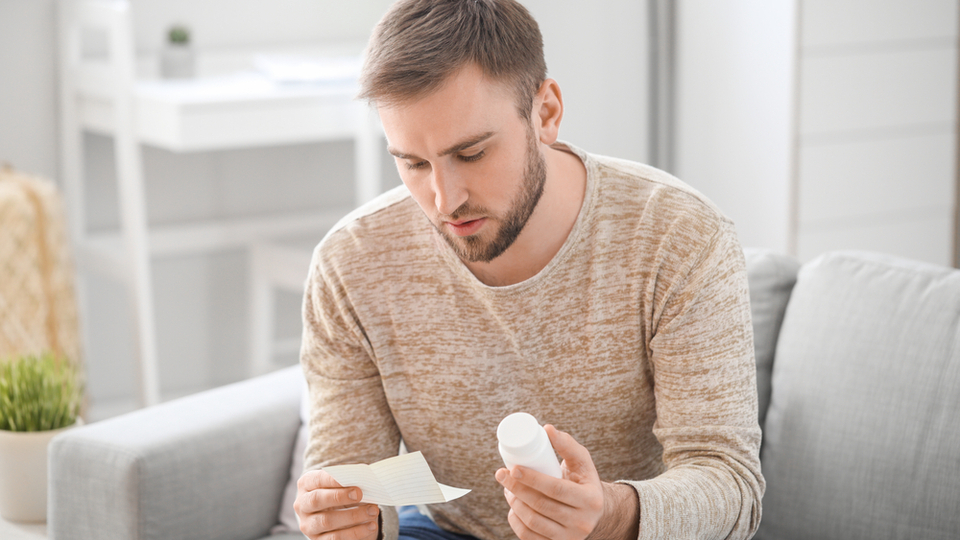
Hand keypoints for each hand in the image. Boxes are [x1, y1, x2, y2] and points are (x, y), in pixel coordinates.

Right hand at [294, 469, 380, 539]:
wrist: (335, 514)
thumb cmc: (339, 493)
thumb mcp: (340, 485)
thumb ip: (348, 481)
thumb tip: (365, 481)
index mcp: (306, 485)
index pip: (316, 480)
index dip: (333, 479)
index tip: (351, 480)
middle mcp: (302, 505)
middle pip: (317, 500)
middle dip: (339, 496)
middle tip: (360, 494)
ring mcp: (308, 524)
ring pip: (327, 521)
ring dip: (353, 516)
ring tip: (373, 511)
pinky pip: (335, 539)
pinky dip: (356, 532)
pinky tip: (370, 526)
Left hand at [495, 425, 638, 539]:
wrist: (594, 512)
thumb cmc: (583, 481)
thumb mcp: (582, 462)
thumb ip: (567, 444)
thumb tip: (546, 429)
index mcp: (590, 499)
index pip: (556, 488)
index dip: (532, 478)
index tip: (513, 468)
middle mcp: (583, 523)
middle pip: (541, 506)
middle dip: (517, 489)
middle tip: (502, 475)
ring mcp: (570, 538)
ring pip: (533, 522)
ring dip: (514, 504)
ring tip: (508, 489)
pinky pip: (530, 537)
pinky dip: (516, 522)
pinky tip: (513, 508)